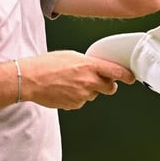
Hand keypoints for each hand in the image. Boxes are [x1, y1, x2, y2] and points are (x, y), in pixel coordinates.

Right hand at [18, 51, 134, 109]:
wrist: (29, 79)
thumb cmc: (46, 65)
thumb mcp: (71, 55)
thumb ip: (88, 62)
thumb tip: (96, 67)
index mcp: (89, 66)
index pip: (117, 72)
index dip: (126, 75)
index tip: (131, 77)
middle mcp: (89, 81)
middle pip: (110, 88)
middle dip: (107, 85)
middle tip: (100, 82)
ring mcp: (82, 95)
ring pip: (93, 95)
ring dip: (88, 91)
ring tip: (71, 83)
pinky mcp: (74, 105)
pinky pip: (81, 102)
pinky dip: (76, 97)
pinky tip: (65, 90)